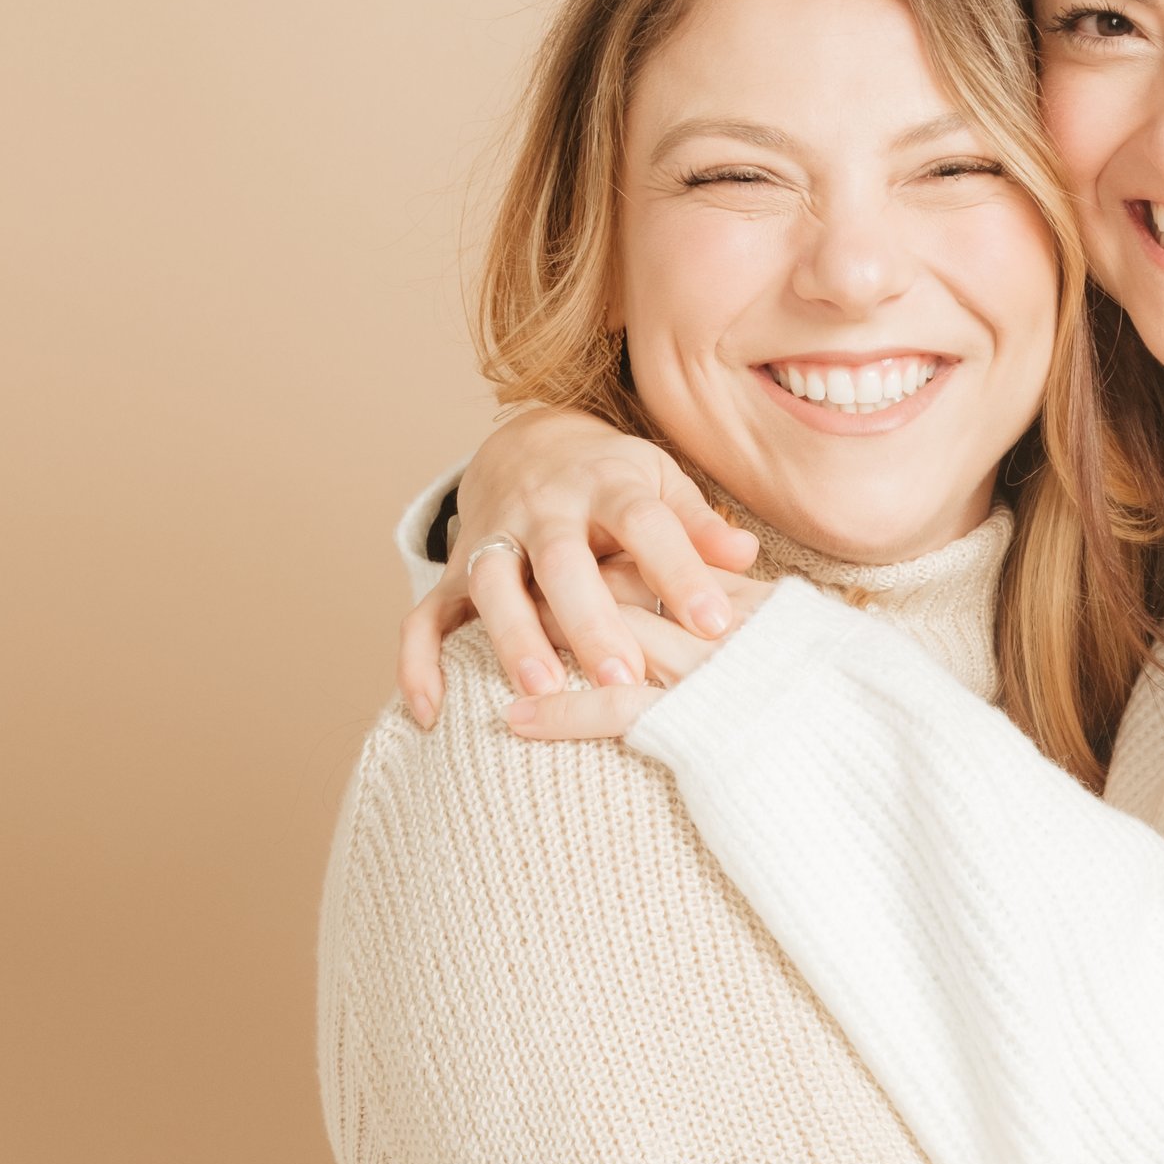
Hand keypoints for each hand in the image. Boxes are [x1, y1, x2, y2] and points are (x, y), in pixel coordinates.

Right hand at [398, 406, 763, 726]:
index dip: (679, 571)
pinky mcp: (453, 573)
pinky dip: (418, 664)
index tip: (714, 624)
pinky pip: (424, 617)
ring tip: (540, 690)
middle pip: (562, 560)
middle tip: (622, 680)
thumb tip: (745, 556)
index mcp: (608, 486)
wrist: (531, 447)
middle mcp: (544, 509)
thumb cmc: (617, 485)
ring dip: (512, 635)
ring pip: (491, 583)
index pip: (646, 524)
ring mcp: (493, 538)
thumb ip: (699, 526)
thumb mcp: (663, 487)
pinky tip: (430, 716)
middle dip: (589, 620)